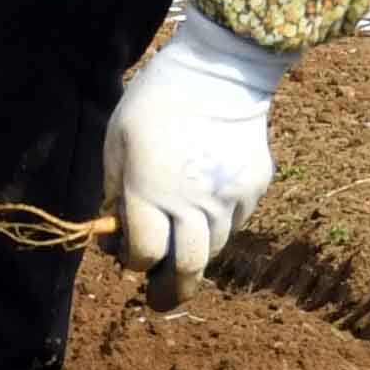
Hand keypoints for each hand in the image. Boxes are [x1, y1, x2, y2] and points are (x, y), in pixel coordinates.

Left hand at [104, 6, 294, 282]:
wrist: (220, 70)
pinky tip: (206, 208)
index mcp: (151, 193)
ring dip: (195, 256)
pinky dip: (218, 226)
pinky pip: (236, 222)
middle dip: (171, 292)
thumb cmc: (157, 99)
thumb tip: (116, 224)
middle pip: (187, 269)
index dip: (133, 261)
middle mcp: (193, 205)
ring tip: (182, 249)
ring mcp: (229, 199)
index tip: (128, 256)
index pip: (144, 254)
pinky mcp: (254, 188)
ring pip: (214, 249)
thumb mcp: (118, 139)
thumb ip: (115, 188)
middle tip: (161, 300)